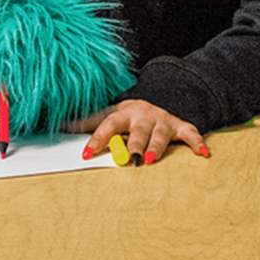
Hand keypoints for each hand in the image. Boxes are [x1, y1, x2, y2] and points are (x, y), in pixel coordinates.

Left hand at [74, 99, 208, 164]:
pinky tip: (203, 154)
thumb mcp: (106, 115)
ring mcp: (162, 121)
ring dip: (157, 147)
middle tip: (131, 159)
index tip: (86, 153)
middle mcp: (142, 116)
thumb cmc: (126, 116)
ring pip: (160, 135)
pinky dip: (197, 143)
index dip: (97, 139)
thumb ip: (84, 122)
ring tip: (151, 159)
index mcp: (121, 114)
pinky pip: (191, 133)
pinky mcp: (180, 126)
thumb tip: (57, 124)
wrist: (157, 100)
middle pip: (137, 132)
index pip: (106, 125)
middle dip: (134, 145)